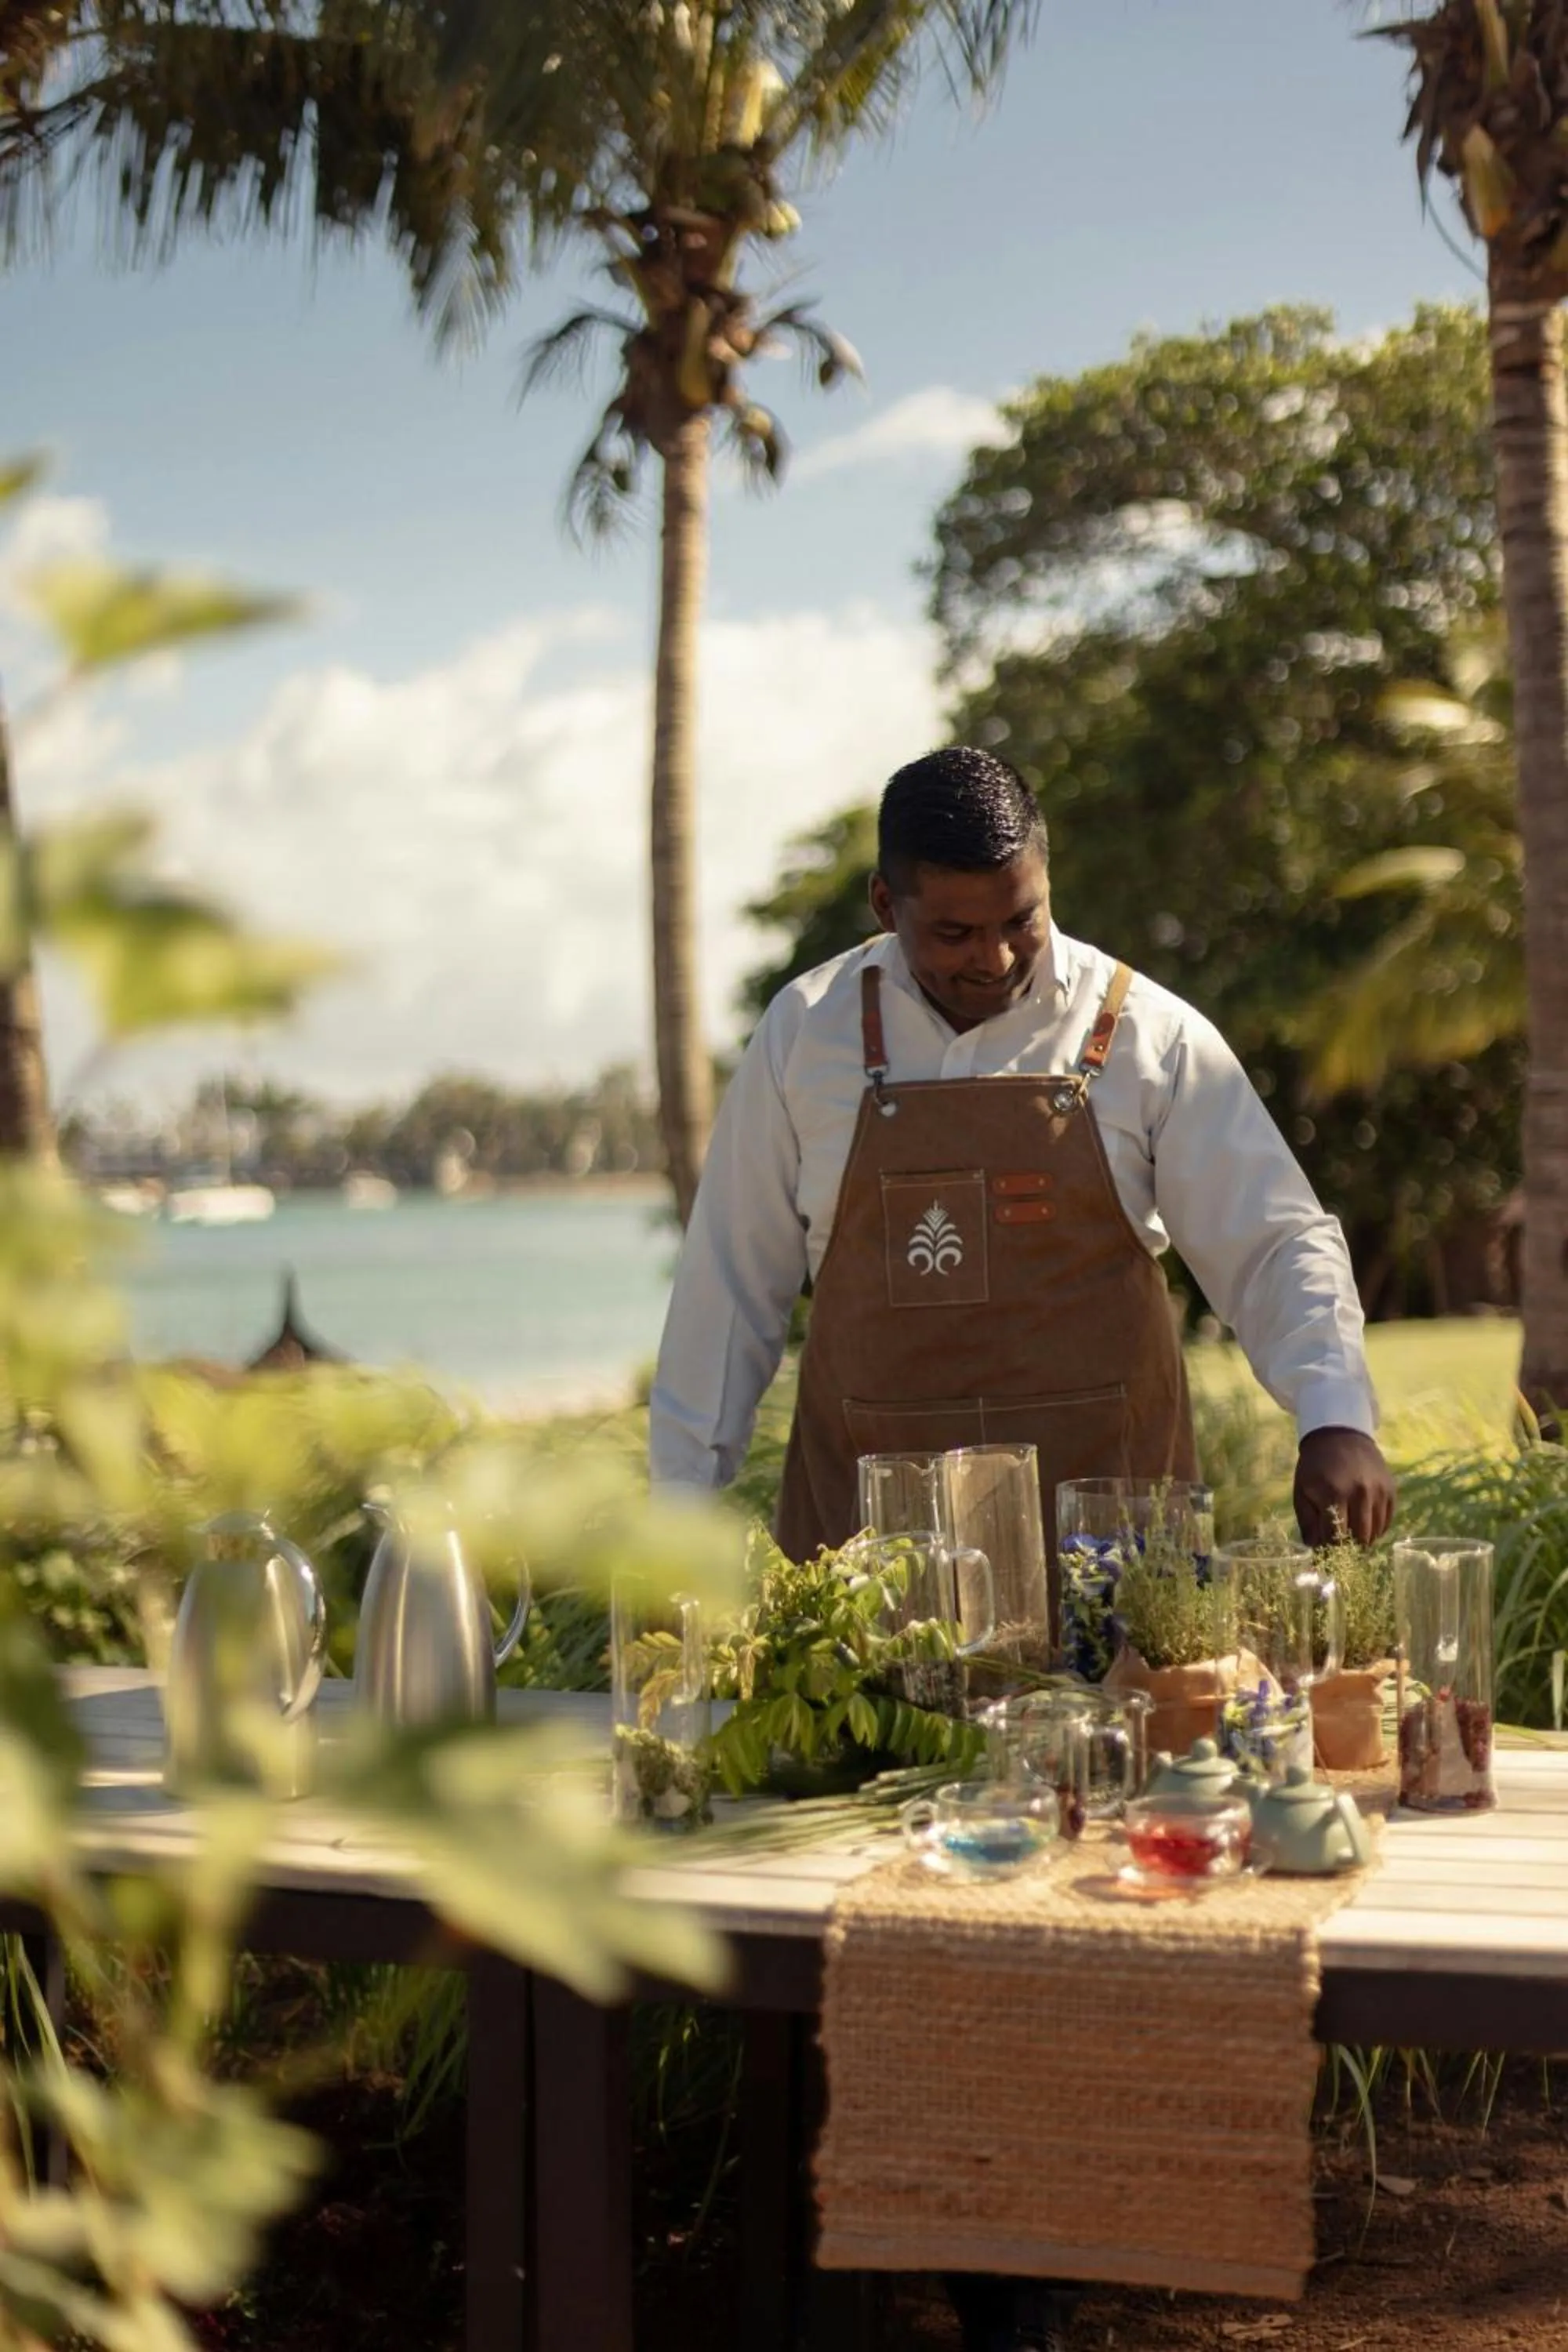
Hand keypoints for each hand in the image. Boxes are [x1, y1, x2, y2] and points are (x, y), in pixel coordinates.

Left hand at [1293, 1427, 1395, 1548]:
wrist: (1340, 1435)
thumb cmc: (1316, 1466)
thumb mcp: (1302, 1491)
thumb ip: (1307, 1522)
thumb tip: (1315, 1549)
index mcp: (1334, 1494)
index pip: (1336, 1537)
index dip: (1330, 1550)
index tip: (1326, 1554)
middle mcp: (1361, 1494)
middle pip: (1359, 1538)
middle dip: (1347, 1548)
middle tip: (1339, 1546)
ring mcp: (1379, 1492)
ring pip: (1375, 1533)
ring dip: (1362, 1540)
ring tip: (1351, 1535)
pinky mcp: (1391, 1490)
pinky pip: (1387, 1522)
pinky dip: (1376, 1530)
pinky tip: (1364, 1525)